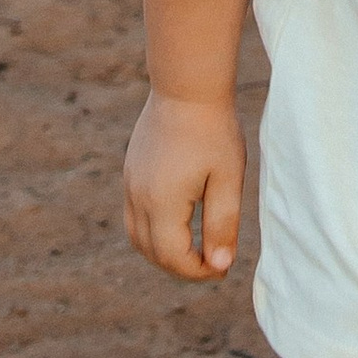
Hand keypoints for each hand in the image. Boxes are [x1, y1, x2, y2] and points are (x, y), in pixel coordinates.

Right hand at [123, 92, 244, 278]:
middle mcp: (138, 197)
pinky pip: (134, 215)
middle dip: (180, 266)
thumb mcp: (227, 180)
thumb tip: (220, 265)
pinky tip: (179, 223)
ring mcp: (130, 184)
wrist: (186, 86)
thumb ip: (222, 225)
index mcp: (162, 203)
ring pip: (137, 237)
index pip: (173, 258)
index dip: (198, 271)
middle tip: (212, 264)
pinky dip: (153, 231)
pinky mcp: (130, 172)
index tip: (223, 268)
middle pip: (151, 252)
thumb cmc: (214, 131)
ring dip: (163, 252)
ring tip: (195, 249)